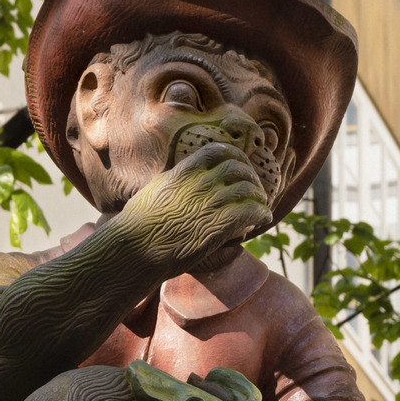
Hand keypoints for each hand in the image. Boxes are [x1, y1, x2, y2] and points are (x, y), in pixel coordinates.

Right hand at [116, 138, 271, 278]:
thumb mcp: (152, 192)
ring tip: (262, 205)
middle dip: (251, 176)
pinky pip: (251, 212)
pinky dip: (261, 213)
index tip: (240, 164)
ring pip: (248, 189)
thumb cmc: (137, 226)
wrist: (136, 249)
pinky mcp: (218, 225)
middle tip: (254, 188)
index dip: (234, 156)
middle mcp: (201, 182)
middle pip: (238, 167)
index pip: (218, 151)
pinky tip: (264, 219)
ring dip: (259, 196)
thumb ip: (171, 183)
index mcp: (184, 171)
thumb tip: (174, 182)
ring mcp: (211, 202)